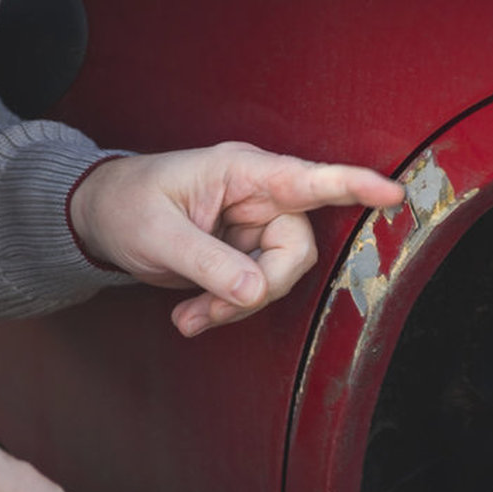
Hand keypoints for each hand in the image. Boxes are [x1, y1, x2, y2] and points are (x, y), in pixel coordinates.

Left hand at [70, 142, 404, 336]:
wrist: (100, 220)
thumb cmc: (126, 205)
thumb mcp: (159, 235)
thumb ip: (207, 263)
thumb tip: (255, 293)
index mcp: (241, 172)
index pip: (308, 178)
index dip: (353, 186)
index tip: (393, 193)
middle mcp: (257, 198)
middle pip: (296, 250)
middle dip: (260, 288)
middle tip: (212, 309)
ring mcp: (252, 229)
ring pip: (276, 278)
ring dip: (234, 307)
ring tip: (188, 317)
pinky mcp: (243, 256)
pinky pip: (254, 291)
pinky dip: (225, 310)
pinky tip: (190, 316)